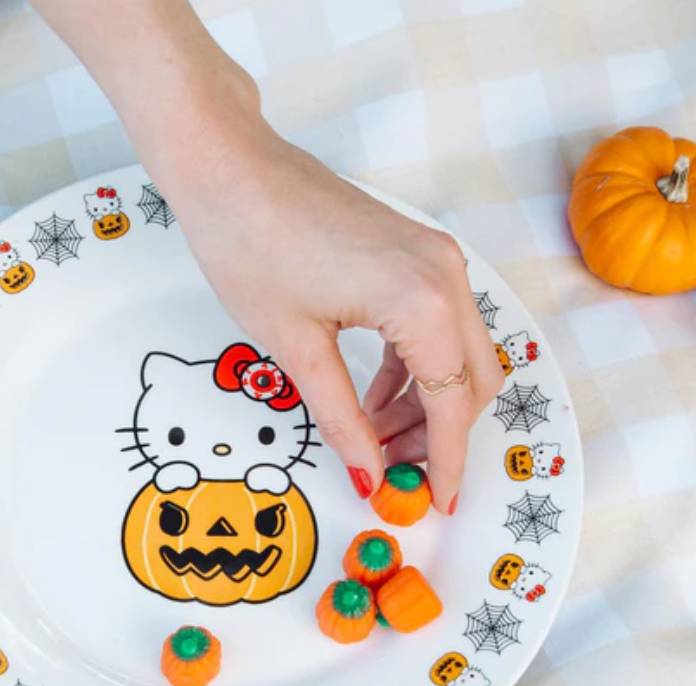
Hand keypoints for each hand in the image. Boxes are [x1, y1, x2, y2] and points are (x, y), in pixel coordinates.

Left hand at [160, 120, 502, 511]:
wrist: (228, 167)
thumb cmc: (250, 247)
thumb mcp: (296, 348)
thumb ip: (341, 418)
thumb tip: (368, 472)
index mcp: (423, 303)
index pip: (454, 404)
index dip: (448, 461)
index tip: (438, 502)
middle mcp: (445, 277)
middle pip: (472, 380)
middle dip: (439, 435)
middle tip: (391, 471)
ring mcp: (434, 258)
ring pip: (458, 353)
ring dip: (426, 402)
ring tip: (372, 437)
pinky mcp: (415, 252)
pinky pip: (435, 325)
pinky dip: (413, 368)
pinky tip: (370, 394)